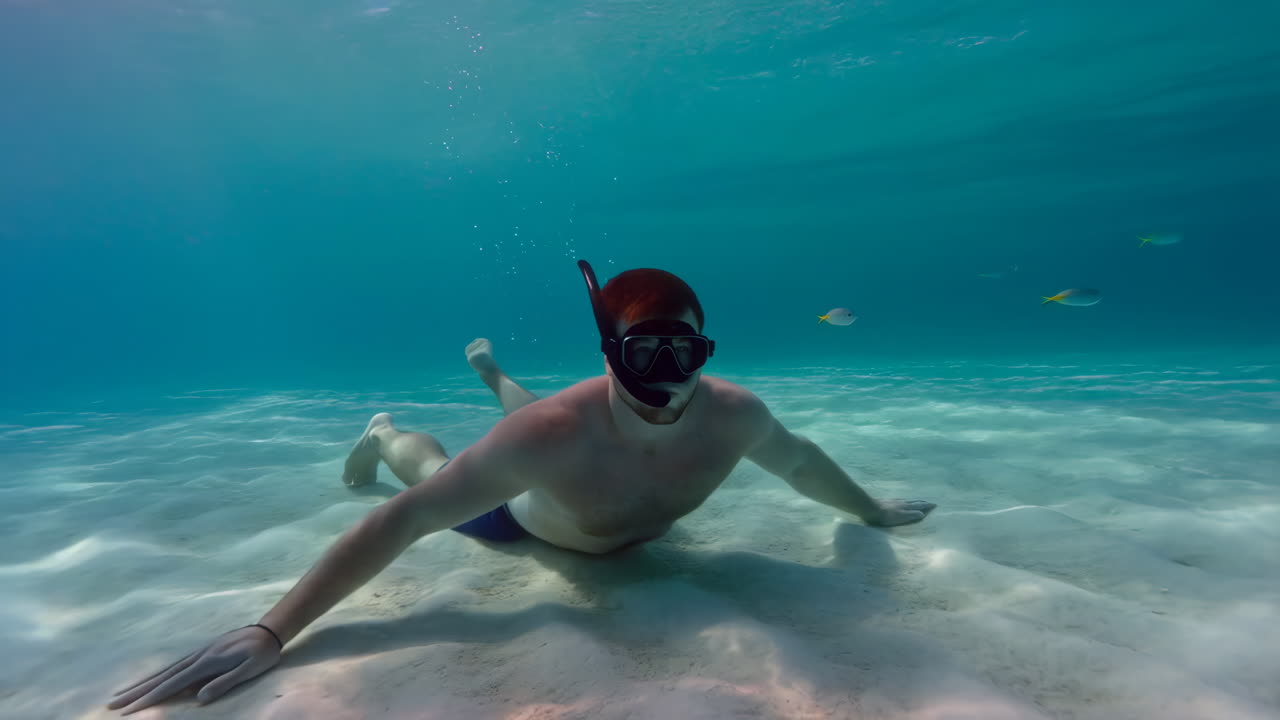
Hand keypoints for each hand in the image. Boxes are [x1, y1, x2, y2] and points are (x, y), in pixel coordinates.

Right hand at [107, 625, 281, 713]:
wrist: (269, 630)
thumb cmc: (262, 653)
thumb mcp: (249, 670)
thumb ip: (225, 682)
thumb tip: (198, 698)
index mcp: (207, 663)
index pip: (173, 684)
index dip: (150, 699)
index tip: (130, 710)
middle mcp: (197, 657)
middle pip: (162, 677)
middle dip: (137, 692)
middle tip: (112, 705)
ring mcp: (198, 653)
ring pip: (164, 670)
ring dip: (142, 683)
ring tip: (122, 694)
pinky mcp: (201, 652)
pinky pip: (174, 666)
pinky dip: (158, 674)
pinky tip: (151, 681)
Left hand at [868, 498, 936, 525]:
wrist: (870, 508)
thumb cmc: (886, 516)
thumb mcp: (900, 517)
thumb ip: (911, 515)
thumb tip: (922, 513)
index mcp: (906, 506)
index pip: (919, 505)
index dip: (927, 506)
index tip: (935, 504)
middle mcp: (902, 502)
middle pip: (915, 502)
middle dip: (923, 502)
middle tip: (929, 502)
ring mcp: (895, 501)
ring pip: (908, 500)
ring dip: (915, 501)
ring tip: (919, 501)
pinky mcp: (888, 501)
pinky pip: (901, 500)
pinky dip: (907, 501)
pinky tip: (903, 501)